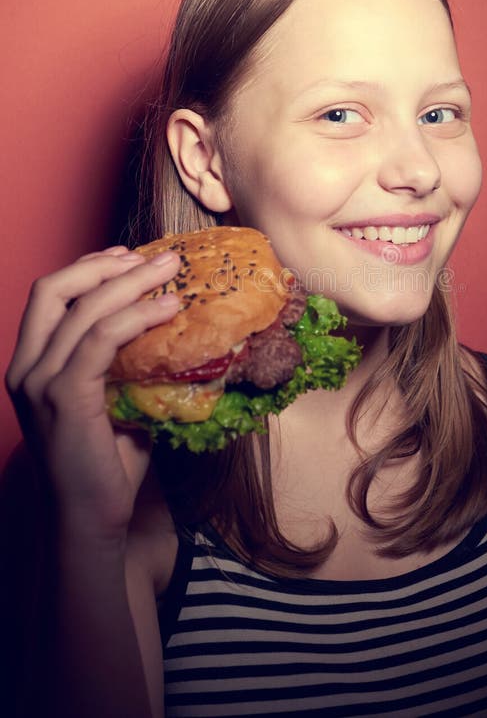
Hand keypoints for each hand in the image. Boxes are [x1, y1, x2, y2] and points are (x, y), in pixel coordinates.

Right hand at [5, 245, 180, 541]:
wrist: (91, 518)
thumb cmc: (106, 462)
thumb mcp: (112, 400)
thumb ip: (125, 364)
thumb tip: (172, 329)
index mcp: (31, 364)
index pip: (49, 295)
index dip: (87, 267)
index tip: (127, 256)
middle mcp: (26, 367)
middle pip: (53, 288)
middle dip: (105, 264)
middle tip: (156, 258)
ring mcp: (40, 382)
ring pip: (81, 308)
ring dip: (130, 281)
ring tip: (171, 271)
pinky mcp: (64, 398)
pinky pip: (100, 340)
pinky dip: (136, 316)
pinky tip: (168, 309)